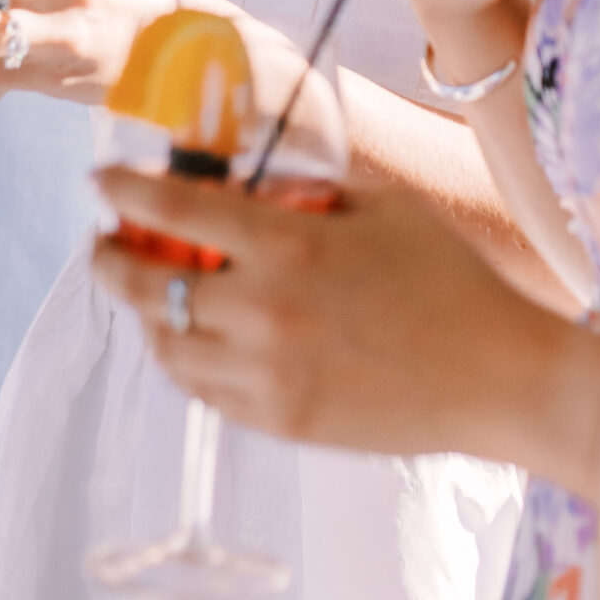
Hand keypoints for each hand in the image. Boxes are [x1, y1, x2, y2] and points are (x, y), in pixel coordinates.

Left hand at [94, 166, 557, 459]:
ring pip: (167, 347)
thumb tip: (257, 186)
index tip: (101, 178)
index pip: (177, 211)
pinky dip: (185, 360)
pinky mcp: (279, 421)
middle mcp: (263, 312)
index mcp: (290, 246)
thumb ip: (311, 196)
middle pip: (149, 285)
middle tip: (104, 241)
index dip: (127, 190)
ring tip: (145, 291)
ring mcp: (266, 376)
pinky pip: (205, 391)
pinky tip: (192, 338)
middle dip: (112, 258)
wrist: (498, 376)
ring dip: (144, 314)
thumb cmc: (450, 279)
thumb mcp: (383, 208)